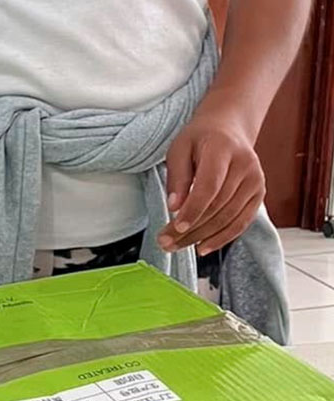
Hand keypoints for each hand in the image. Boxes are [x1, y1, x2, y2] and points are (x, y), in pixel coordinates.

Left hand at [160, 105, 264, 256]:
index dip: (193, 210)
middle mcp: (245, 166)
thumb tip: (174, 208)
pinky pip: (241, 222)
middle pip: (217, 206)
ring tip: (176, 247)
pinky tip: (202, 247)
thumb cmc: (200, 139)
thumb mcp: (179, 149)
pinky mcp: (258, 193)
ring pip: (228, 218)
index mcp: (223, 150)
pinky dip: (222, 238)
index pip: (210, 186)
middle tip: (165, 243)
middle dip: (190, 229)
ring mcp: (255, 181)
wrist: (229, 129)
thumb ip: (177, 177)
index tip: (176, 227)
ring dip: (201, 237)